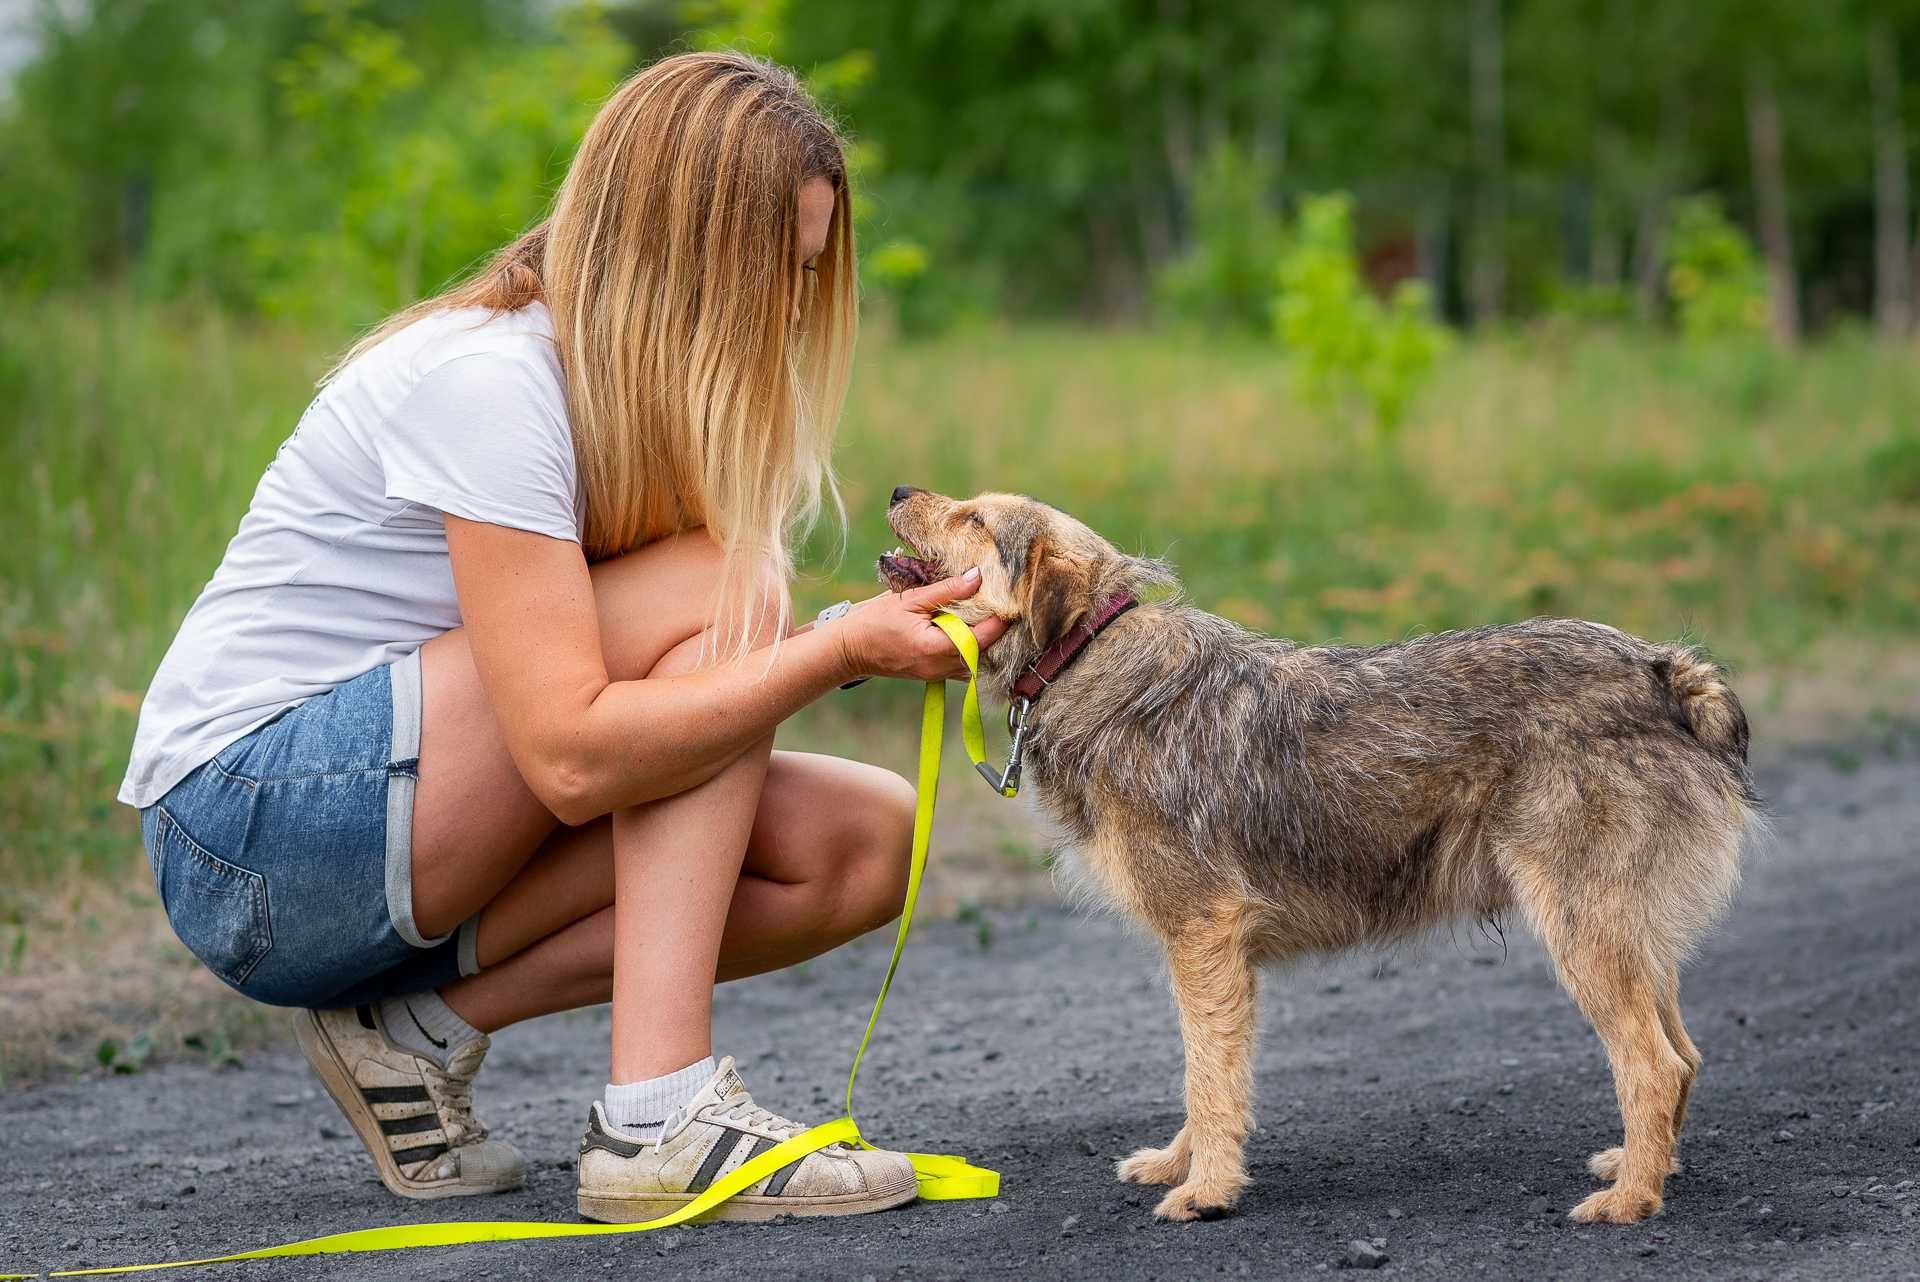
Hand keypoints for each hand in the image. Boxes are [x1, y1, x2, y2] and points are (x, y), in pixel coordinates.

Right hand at [835, 567, 1007, 681]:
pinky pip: (961, 667)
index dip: (998, 621)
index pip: (981, 638)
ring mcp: (937, 674)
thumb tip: (977, 577)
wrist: (849, 650)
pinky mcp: (933, 675)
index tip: (1007, 601)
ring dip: (983, 642)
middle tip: (1001, 606)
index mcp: (936, 648)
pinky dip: (969, 651)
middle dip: (995, 631)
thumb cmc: (874, 623)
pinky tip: (967, 632)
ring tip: (986, 618)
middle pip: (983, 652)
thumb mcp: (910, 600)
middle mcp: (940, 667)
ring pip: (975, 662)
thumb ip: (946, 590)